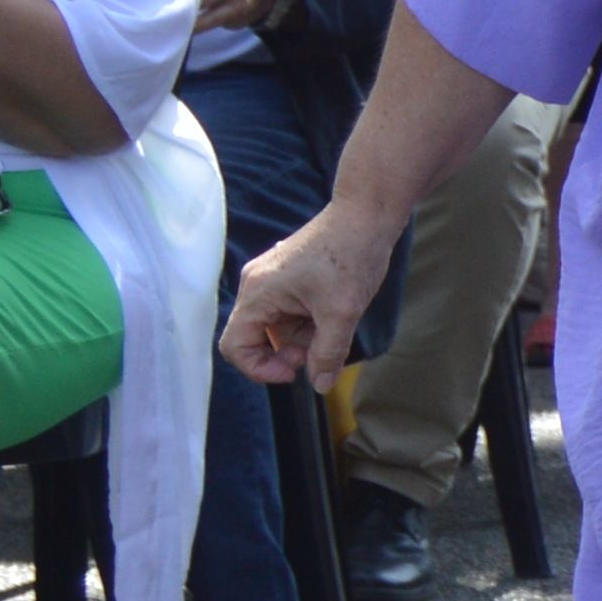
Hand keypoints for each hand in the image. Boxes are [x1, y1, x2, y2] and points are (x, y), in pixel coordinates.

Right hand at [221, 203, 399, 384]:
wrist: (366, 216)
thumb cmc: (350, 255)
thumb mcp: (341, 312)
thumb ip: (327, 353)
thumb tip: (319, 384)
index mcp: (258, 293)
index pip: (235, 346)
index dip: (259, 369)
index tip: (294, 371)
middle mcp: (257, 286)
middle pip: (257, 339)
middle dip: (287, 353)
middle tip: (320, 352)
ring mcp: (272, 281)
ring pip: (278, 329)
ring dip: (303, 338)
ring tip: (334, 325)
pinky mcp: (289, 278)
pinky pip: (290, 313)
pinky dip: (309, 323)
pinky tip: (334, 314)